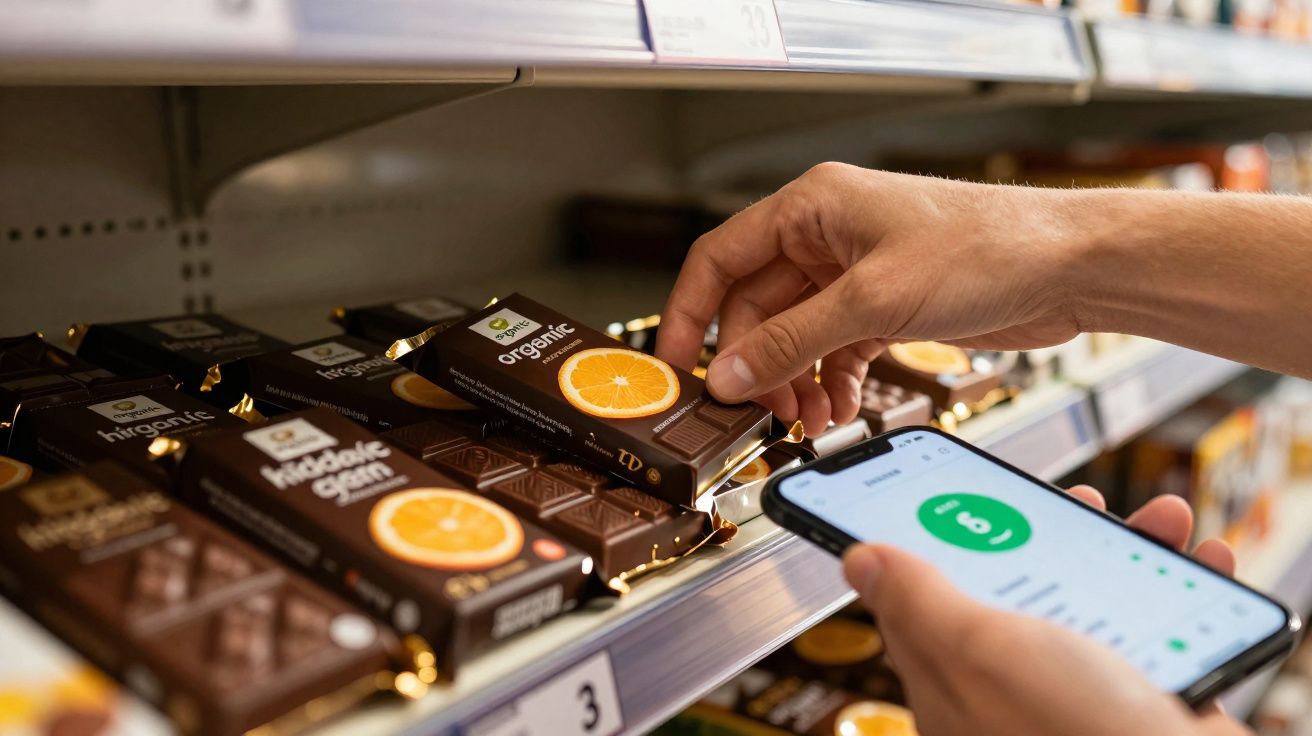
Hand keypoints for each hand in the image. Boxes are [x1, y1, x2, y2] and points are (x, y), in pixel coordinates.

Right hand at [656, 164, 1082, 435]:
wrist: (1067, 267)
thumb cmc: (987, 248)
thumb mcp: (872, 299)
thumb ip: (792, 340)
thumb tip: (730, 372)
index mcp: (812, 208)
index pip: (720, 258)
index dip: (690, 313)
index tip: (675, 364)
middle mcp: (827, 236)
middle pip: (756, 308)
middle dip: (757, 364)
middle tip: (760, 412)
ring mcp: (855, 273)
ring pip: (795, 335)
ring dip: (795, 381)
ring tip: (806, 420)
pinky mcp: (885, 305)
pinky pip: (834, 349)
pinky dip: (831, 382)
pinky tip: (838, 410)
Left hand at [843, 489, 1249, 735]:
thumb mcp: (979, 651)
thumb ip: (920, 602)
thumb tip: (859, 560)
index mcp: (959, 688)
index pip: (931, 605)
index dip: (946, 543)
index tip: (970, 494)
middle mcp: (1020, 699)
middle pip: (1025, 596)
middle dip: (1058, 537)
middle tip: (1082, 499)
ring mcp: (1089, 707)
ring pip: (1103, 610)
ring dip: (1133, 553)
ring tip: (1160, 521)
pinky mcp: (1154, 714)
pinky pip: (1168, 640)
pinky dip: (1190, 595)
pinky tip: (1203, 562)